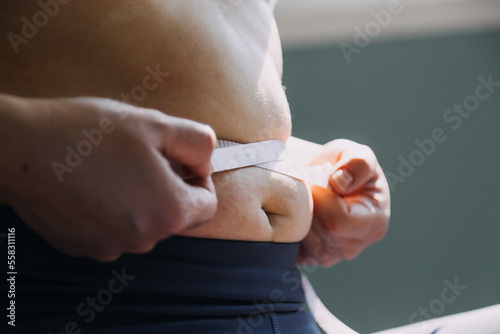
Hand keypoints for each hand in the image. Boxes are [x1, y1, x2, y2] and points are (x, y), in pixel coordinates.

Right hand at [1, 96, 217, 260]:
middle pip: (176, 215)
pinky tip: (94, 184)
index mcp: (168, 212)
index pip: (208, 205)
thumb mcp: (155, 124)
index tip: (180, 161)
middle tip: (144, 157)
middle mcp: (143, 239)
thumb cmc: (86, 134)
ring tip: (114, 167)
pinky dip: (114, 210)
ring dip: (141, 198)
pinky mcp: (84, 247)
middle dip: (169, 186)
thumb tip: (206, 160)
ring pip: (145, 222)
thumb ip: (197, 142)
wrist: (21, 150)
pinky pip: (116, 229)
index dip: (199, 178)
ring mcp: (111, 247)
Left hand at [297, 139, 389, 266]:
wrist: (323, 177)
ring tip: (304, 193)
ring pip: (303, 241)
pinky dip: (287, 226)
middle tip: (308, 180)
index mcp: (375, 223)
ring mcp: (331, 255)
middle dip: (308, 202)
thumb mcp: (357, 154)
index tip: (319, 172)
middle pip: (319, 232)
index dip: (322, 196)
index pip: (339, 221)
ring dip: (296, 213)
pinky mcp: (308, 257)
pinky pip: (289, 248)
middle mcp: (354, 245)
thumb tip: (338, 183)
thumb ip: (357, 163)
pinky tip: (294, 207)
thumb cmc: (345, 165)